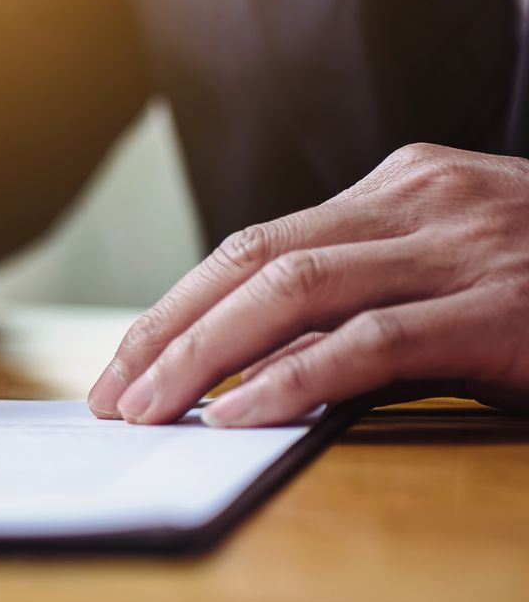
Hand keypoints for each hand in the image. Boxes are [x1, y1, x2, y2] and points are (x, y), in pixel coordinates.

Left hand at [89, 143, 528, 427]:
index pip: (255, 243)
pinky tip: (237, 414)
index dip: (177, 305)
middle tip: (112, 395)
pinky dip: (288, 378)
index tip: (124, 363)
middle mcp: (423, 202)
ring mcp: (464, 249)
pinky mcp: (499, 309)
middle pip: (251, 260)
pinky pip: (366, 342)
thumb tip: (253, 363)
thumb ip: (372, 296)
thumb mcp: (463, 270)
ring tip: (150, 410)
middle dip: (166, 331)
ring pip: (289, 290)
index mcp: (404, 186)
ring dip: (201, 355)